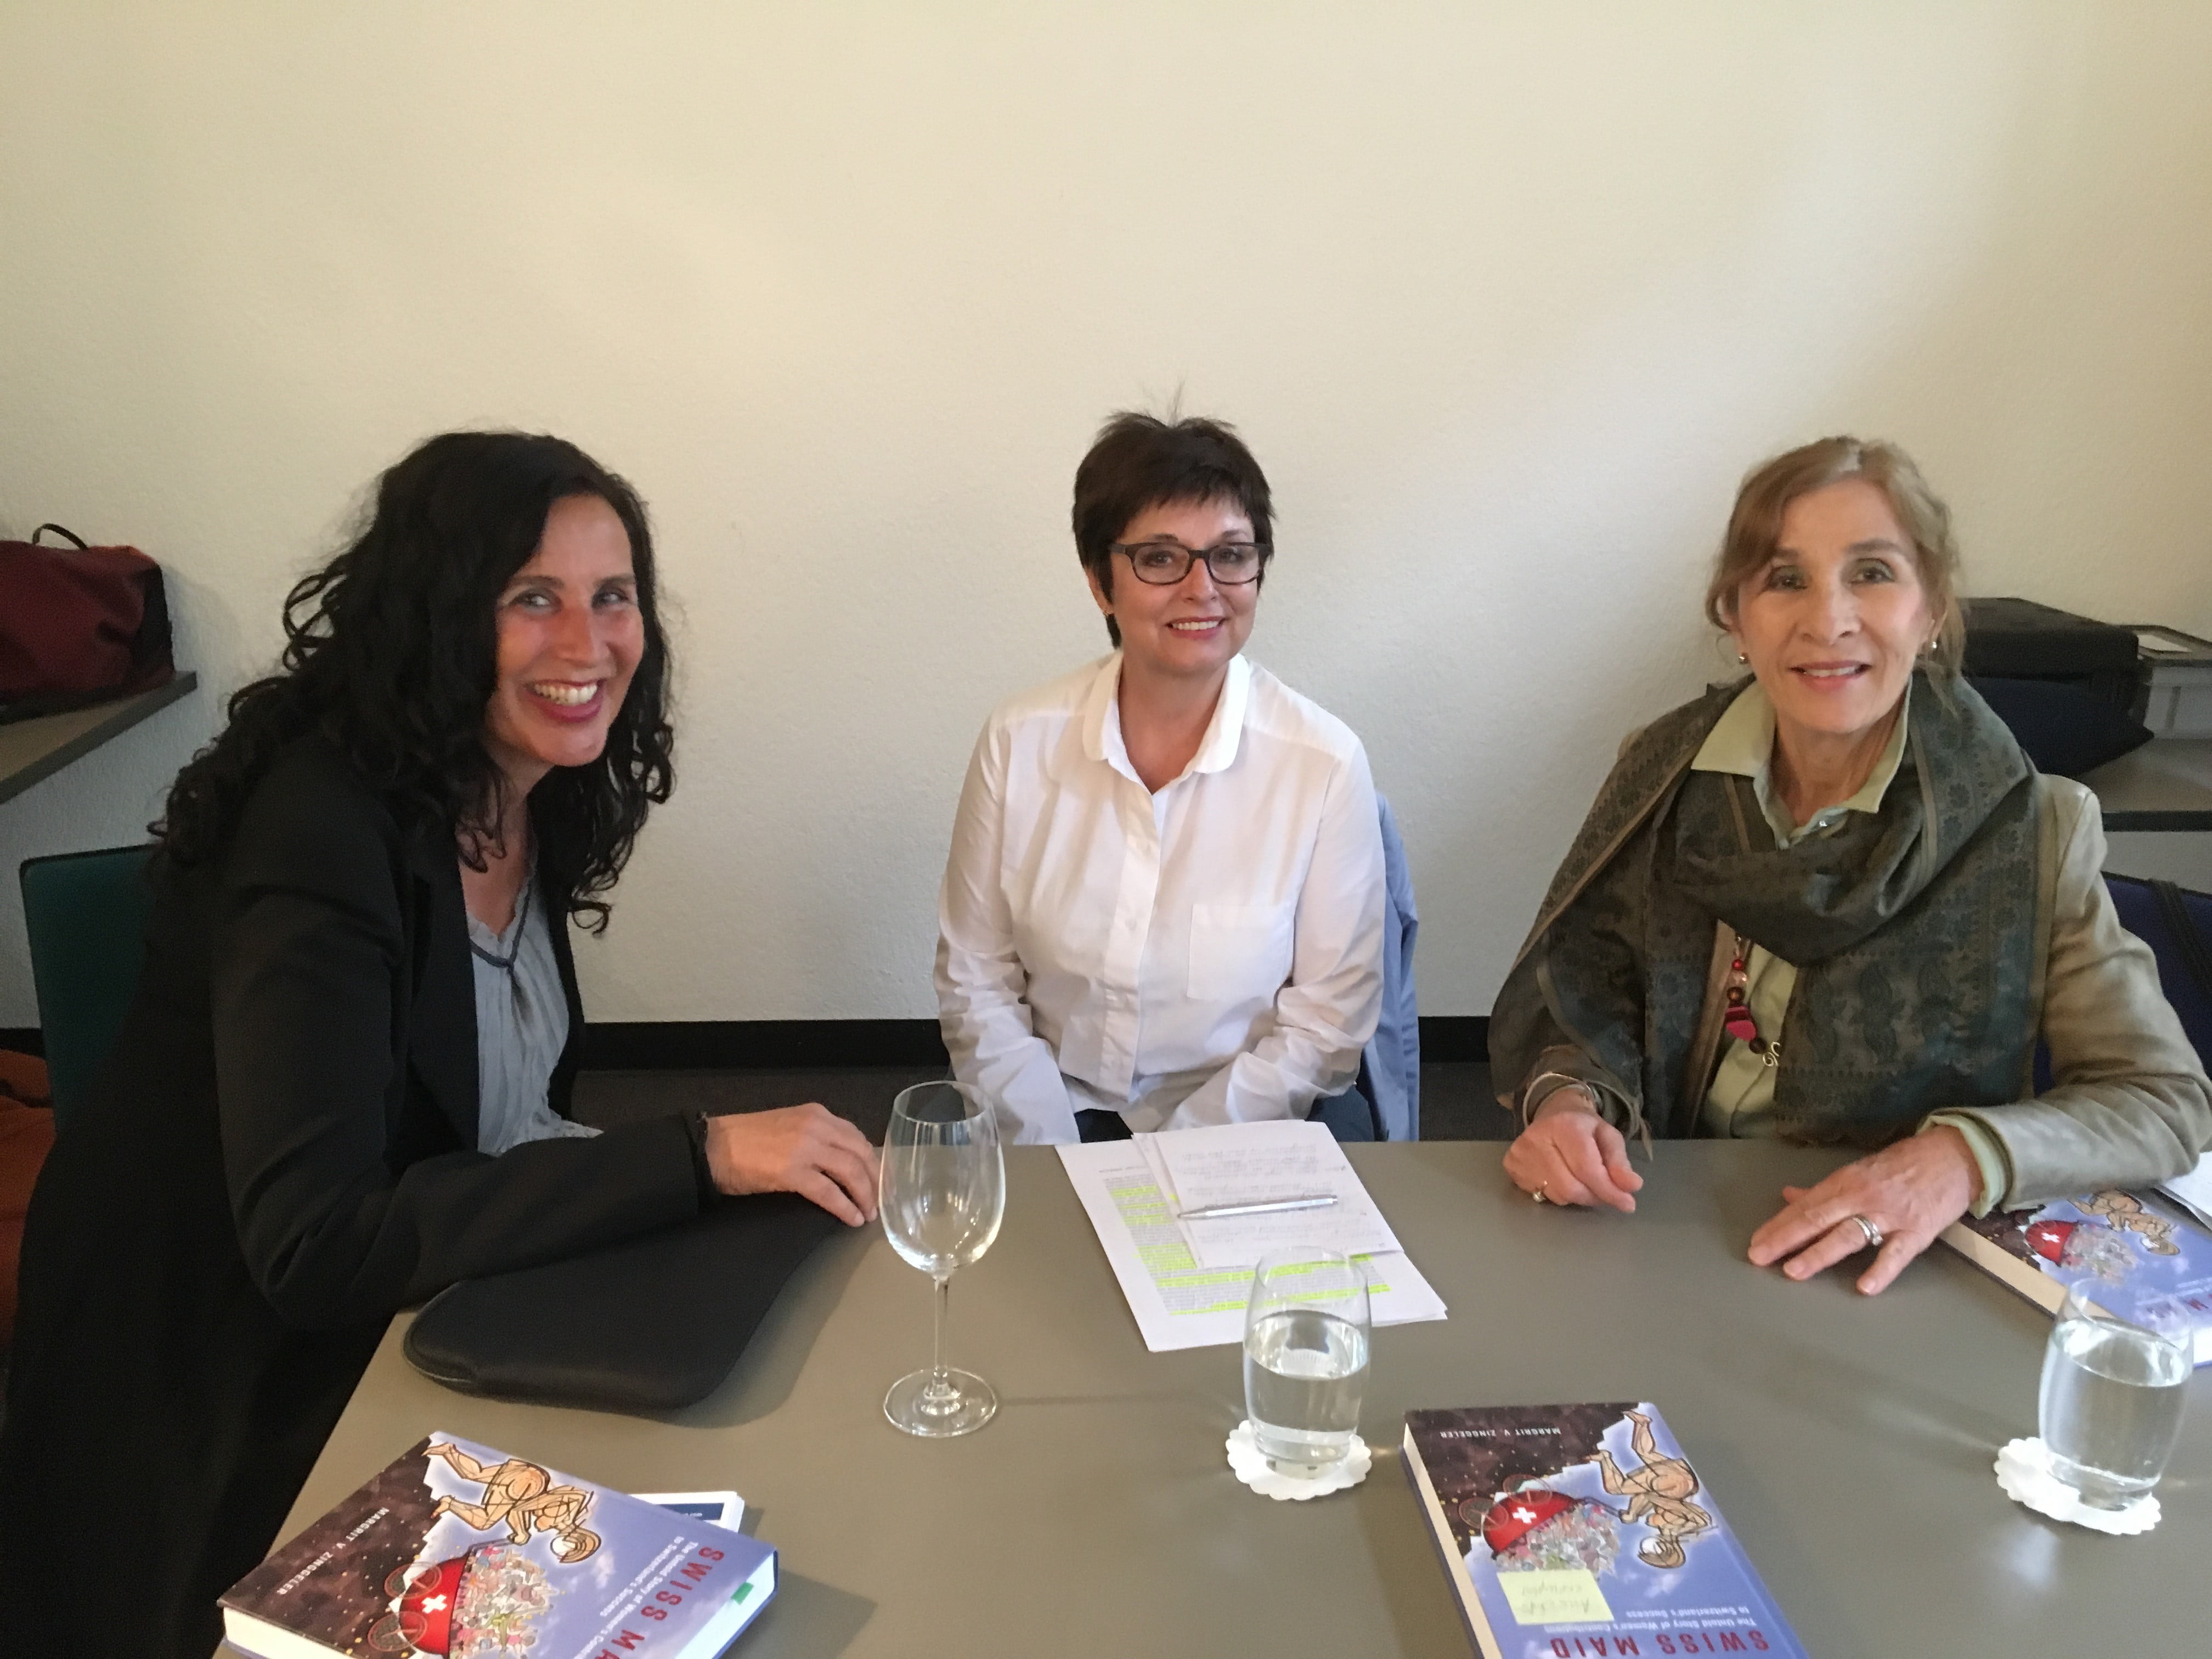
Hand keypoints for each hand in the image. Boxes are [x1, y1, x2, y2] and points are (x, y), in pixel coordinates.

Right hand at [704, 1103, 881, 1226]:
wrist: (712, 1147)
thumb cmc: (745, 1140)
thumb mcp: (788, 1127)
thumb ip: (815, 1137)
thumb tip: (838, 1160)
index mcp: (816, 1114)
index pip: (855, 1137)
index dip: (870, 1161)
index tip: (874, 1179)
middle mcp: (816, 1126)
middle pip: (860, 1153)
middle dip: (873, 1180)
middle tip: (876, 1201)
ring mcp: (805, 1148)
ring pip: (850, 1172)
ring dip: (864, 1196)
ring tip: (867, 1214)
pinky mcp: (792, 1172)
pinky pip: (829, 1192)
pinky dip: (844, 1207)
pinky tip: (851, 1218)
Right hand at [1502, 1088, 1643, 1212]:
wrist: (1553, 1113)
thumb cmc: (1584, 1127)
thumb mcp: (1609, 1137)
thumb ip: (1620, 1162)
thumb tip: (1633, 1187)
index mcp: (1565, 1126)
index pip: (1587, 1169)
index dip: (1608, 1190)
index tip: (1627, 1203)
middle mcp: (1537, 1138)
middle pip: (1571, 1187)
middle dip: (1594, 1196)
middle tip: (1605, 1193)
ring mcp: (1520, 1153)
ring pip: (1557, 1195)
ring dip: (1578, 1197)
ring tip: (1585, 1183)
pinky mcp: (1511, 1165)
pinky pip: (1541, 1195)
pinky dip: (1559, 1194)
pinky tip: (1563, 1179)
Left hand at [1746, 1127, 1978, 1293]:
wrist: (1953, 1157)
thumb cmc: (1903, 1164)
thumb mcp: (1859, 1171)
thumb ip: (1824, 1189)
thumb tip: (1789, 1195)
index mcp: (1846, 1182)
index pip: (1806, 1207)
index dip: (1779, 1225)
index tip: (1757, 1242)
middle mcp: (1862, 1197)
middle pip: (1818, 1219)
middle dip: (1786, 1239)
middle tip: (1760, 1257)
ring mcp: (1889, 1215)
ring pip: (1849, 1235)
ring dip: (1819, 1253)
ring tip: (1794, 1270)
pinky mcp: (1917, 1231)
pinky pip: (1896, 1253)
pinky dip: (1881, 1270)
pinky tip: (1864, 1286)